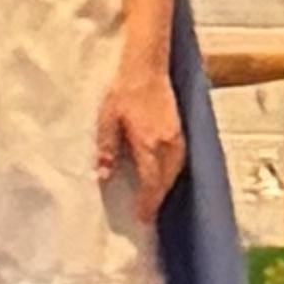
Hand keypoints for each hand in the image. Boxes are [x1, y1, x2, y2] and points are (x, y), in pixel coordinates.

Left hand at [97, 64, 189, 211]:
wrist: (146, 66)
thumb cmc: (124, 90)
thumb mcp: (107, 119)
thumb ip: (107, 148)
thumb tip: (104, 175)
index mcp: (149, 143)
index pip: (151, 183)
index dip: (147, 203)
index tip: (141, 217)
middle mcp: (168, 144)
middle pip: (166, 181)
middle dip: (157, 199)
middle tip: (147, 214)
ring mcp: (177, 136)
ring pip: (175, 172)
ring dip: (166, 187)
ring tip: (154, 199)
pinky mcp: (180, 129)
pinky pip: (180, 160)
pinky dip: (172, 173)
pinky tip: (164, 175)